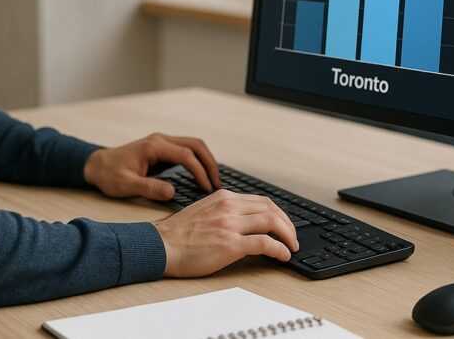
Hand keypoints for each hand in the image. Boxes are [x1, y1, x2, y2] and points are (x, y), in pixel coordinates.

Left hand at [83, 132, 220, 199]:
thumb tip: (171, 192)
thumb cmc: (109, 175)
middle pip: (196, 145)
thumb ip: (149, 188)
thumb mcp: (126, 186)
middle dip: (210, 163)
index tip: (207, 188)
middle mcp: (161, 140)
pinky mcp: (162, 149)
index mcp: (154, 146)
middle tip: (217, 184)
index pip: (186, 155)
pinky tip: (202, 176)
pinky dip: (198, 161)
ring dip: (206, 161)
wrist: (96, 165)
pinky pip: (187, 151)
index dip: (199, 171)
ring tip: (213, 181)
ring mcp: (162, 143)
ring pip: (194, 145)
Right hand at [154, 190, 299, 276]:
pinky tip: (283, 256)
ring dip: (288, 236)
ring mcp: (230, 225)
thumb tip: (245, 222)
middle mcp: (229, 207)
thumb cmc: (178, 234)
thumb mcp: (204, 211)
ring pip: (272, 222)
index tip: (284, 225)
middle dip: (288, 224)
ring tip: (292, 247)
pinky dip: (279, 249)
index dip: (279, 213)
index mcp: (224, 197)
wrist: (160, 246)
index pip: (262, 201)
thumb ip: (224, 211)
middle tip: (293, 238)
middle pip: (271, 209)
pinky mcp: (230, 244)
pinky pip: (265, 244)